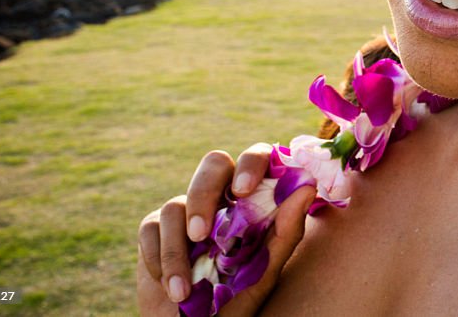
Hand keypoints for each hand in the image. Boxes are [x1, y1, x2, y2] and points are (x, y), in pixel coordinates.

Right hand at [137, 144, 315, 315]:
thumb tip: (307, 187)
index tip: (244, 191)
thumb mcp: (266, 271)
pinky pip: (151, 229)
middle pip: (213, 164)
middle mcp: (220, 198)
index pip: (255, 158)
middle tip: (203, 234)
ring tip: (183, 291)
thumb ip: (286, 231)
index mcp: (252, 200)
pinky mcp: (154, 230)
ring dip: (176, 251)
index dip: (251, 162)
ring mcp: (186, 212)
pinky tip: (170, 289)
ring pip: (176, 205)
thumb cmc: (238, 300)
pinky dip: (158, 261)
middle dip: (204, 196)